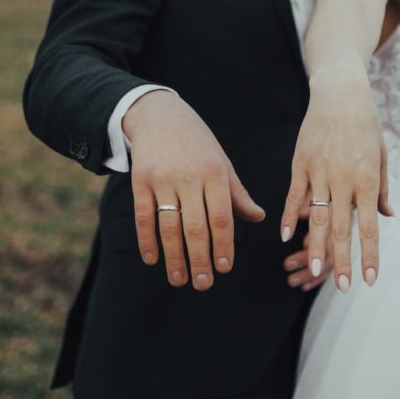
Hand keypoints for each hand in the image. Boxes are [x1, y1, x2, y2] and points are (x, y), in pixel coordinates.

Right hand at [123, 89, 264, 290]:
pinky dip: (147, 240)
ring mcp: (163, 179)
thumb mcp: (221, 162)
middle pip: (195, 227)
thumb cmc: (197, 142)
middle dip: (200, 259)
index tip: (225, 268)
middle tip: (203, 284)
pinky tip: (152, 259)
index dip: (223, 245)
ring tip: (178, 280)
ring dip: (174, 257)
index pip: (222, 217)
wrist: (158, 114)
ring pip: (169, 226)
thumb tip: (259, 217)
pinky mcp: (140, 181)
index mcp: (215, 173)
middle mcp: (189, 177)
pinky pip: (144, 217)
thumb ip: (237, 193)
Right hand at [280, 65, 390, 292]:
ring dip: (316, 247)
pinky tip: (287, 237)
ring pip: (317, 217)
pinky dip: (291, 217)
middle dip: (342, 260)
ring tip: (314, 271)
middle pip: (342, 228)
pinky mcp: (300, 164)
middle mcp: (344, 179)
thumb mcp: (381, 155)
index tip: (368, 280)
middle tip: (342, 288)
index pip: (369, 227)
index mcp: (367, 179)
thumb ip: (381, 189)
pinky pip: (294, 196)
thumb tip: (387, 217)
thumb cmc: (366, 125)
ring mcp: (320, 171)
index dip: (369, 255)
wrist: (340, 93)